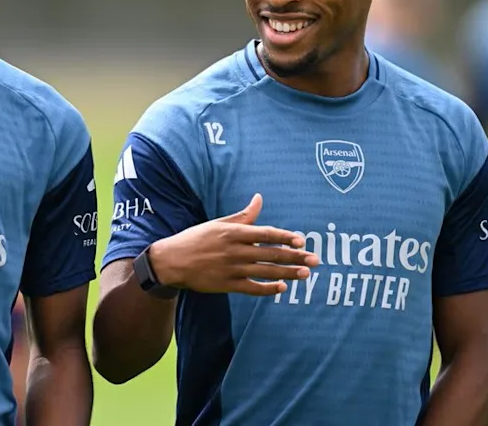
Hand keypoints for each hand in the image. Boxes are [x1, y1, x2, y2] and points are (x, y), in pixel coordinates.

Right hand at [148, 193, 318, 296]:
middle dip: (295, 257)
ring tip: (305, 274)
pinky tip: (282, 287)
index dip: (284, 237)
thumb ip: (243, 215)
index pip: (265, 234)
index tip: (301, 240)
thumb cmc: (197, 239)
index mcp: (233, 232)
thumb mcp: (218, 223)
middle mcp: (234, 250)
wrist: (173, 261)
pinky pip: (252, 287)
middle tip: (314, 260)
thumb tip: (259, 198)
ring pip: (265, 271)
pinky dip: (267, 288)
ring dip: (287, 273)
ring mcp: (231, 269)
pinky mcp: (227, 284)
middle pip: (270, 254)